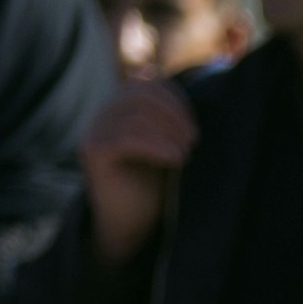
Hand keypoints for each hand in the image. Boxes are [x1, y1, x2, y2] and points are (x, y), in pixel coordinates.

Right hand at [78, 75, 195, 262]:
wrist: (131, 222)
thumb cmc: (156, 183)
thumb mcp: (169, 143)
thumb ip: (174, 119)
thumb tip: (208, 94)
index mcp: (122, 107)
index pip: (146, 80)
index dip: (175, 97)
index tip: (194, 125)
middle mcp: (104, 115)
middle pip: (139, 92)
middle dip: (173, 112)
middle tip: (193, 140)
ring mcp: (95, 132)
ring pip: (134, 114)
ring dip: (167, 131)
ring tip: (185, 154)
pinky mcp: (94, 153)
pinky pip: (125, 138)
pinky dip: (156, 146)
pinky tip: (175, 159)